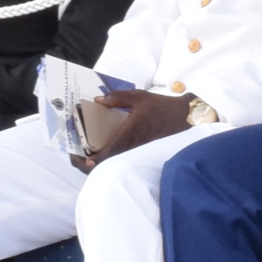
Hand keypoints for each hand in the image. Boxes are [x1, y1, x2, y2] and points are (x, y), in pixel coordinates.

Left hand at [75, 89, 192, 170]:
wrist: (183, 117)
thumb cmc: (161, 106)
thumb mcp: (138, 97)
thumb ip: (117, 97)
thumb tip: (97, 100)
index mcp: (130, 134)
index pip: (109, 152)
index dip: (95, 159)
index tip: (84, 159)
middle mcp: (132, 145)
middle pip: (108, 163)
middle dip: (91, 164)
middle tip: (79, 158)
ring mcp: (137, 150)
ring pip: (115, 161)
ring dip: (100, 161)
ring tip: (87, 154)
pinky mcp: (141, 150)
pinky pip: (122, 157)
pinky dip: (110, 157)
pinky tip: (103, 149)